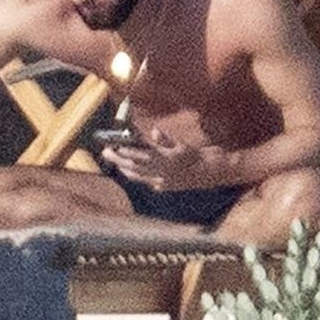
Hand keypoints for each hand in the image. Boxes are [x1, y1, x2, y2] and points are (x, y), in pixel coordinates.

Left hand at [103, 126, 221, 191]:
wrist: (213, 174)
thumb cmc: (198, 155)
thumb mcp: (182, 145)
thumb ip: (165, 140)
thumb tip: (153, 132)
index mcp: (166, 160)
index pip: (140, 155)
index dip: (125, 151)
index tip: (113, 144)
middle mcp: (162, 173)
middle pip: (134, 166)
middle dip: (118, 159)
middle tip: (105, 152)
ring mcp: (163, 182)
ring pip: (138, 176)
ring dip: (124, 168)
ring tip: (115, 162)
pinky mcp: (165, 188)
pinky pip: (146, 182)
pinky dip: (137, 176)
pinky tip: (130, 172)